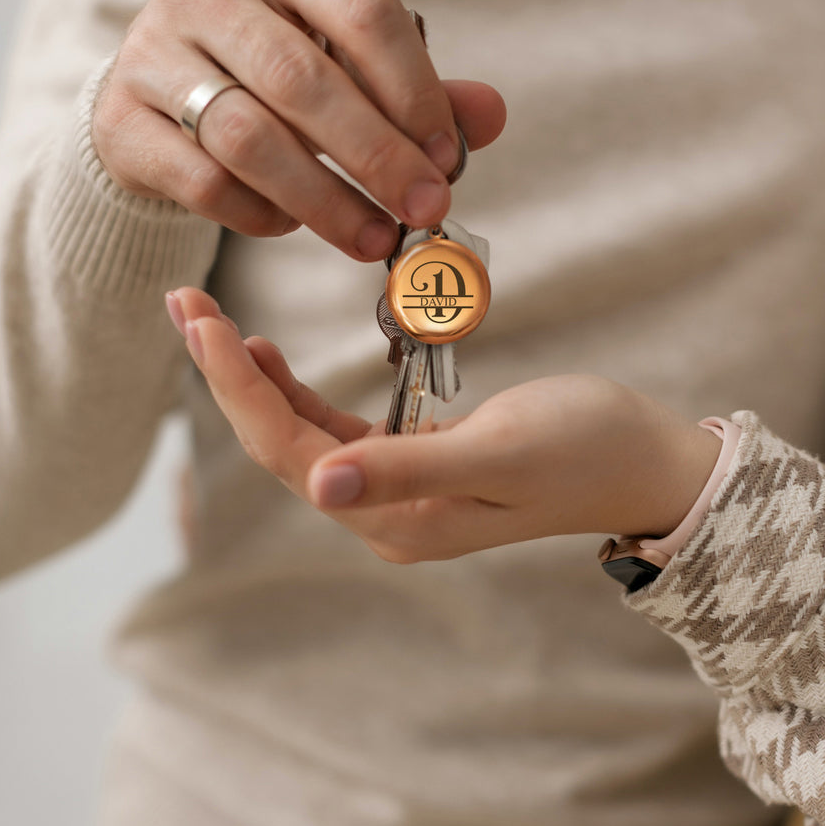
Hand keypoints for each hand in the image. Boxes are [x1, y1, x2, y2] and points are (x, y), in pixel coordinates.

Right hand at [93, 0, 505, 258]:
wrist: (157, 97)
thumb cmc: (269, 76)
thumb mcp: (341, 63)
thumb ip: (413, 88)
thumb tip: (490, 116)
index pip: (364, 11)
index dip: (416, 91)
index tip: (448, 156)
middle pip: (305, 79)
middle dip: (378, 156)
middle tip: (425, 210)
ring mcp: (152, 51)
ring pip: (249, 137)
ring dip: (326, 201)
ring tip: (376, 240)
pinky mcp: (122, 121)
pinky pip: (205, 182)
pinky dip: (261, 213)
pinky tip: (293, 225)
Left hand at [167, 288, 720, 562]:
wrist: (640, 460)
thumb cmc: (583, 448)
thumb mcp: (499, 452)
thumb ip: (408, 470)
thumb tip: (318, 487)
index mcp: (396, 519)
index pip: (290, 453)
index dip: (240, 389)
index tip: (202, 323)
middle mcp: (385, 513)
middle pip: (280, 445)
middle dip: (229, 378)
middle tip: (184, 306)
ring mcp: (398, 490)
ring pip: (299, 435)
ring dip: (254, 381)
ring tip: (210, 322)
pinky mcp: (416, 461)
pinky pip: (335, 428)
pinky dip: (298, 391)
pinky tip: (272, 357)